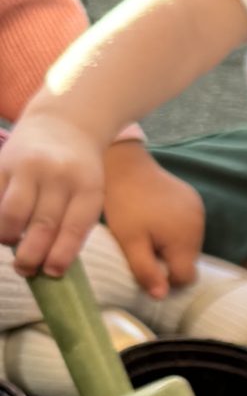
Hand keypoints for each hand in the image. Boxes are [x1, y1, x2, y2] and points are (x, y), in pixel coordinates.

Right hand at [0, 109, 107, 277]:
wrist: (64, 122)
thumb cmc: (79, 170)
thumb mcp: (90, 191)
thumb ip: (73, 223)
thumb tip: (49, 265)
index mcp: (87, 187)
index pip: (73, 228)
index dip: (60, 255)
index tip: (51, 273)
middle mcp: (58, 176)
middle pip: (41, 225)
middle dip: (31, 255)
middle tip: (26, 270)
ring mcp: (28, 167)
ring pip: (12, 213)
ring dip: (8, 237)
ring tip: (11, 243)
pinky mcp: (3, 162)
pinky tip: (1, 226)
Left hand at [101, 142, 204, 298]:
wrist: (125, 165)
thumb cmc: (124, 205)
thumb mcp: (129, 242)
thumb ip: (146, 270)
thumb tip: (161, 296)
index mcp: (184, 239)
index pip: (185, 277)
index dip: (165, 280)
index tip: (145, 268)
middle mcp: (198, 226)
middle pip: (188, 261)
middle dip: (168, 261)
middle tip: (143, 247)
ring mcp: (199, 211)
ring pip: (188, 245)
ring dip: (171, 246)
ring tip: (149, 231)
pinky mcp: (194, 199)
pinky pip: (189, 226)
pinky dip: (175, 229)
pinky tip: (156, 217)